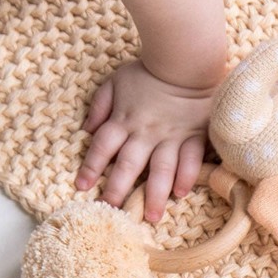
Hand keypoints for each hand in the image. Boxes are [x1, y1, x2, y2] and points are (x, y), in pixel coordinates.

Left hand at [75, 59, 217, 221]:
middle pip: (128, 165)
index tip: (82, 187)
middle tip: (111, 212)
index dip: (91, 167)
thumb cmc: (150, 70)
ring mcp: (172, 136)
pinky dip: (186, 176)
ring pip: (160, 169)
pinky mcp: (195, 135)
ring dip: (154, 194)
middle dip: (118, 190)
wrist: (186, 60)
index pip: (103, 147)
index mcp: (124, 120)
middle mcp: (145, 133)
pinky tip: (181, 193)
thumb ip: (100, 105)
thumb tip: (86, 129)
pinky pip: (190, 158)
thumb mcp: (115, 80)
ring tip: (151, 217)